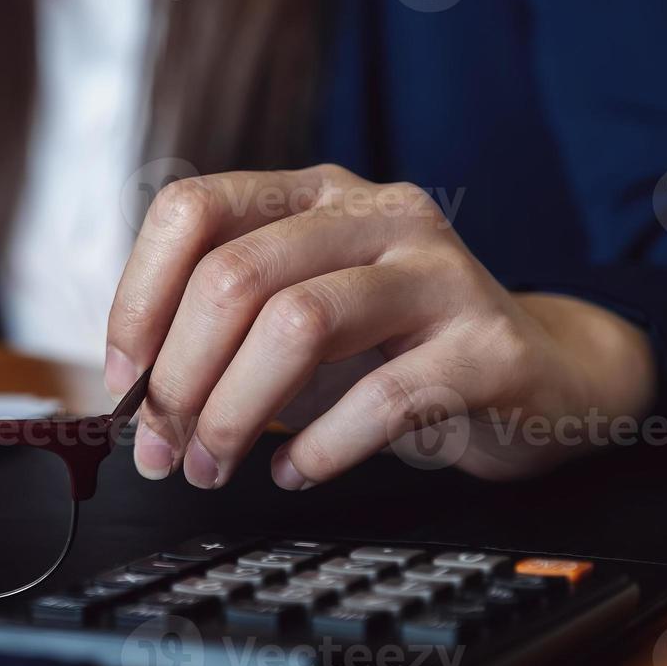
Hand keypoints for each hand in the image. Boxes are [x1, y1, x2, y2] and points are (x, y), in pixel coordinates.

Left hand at [104, 165, 656, 489]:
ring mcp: (437, 271)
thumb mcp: (300, 313)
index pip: (192, 208)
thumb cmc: (395, 348)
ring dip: (234, 412)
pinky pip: (383, 397)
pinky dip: (321, 447)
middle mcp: (373, 212)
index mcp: (311, 193)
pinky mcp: (487, 345)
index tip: (122, 378)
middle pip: (235, 275)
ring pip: (298, 324)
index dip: (139, 295)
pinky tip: (295, 472)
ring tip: (211, 467)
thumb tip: (131, 391)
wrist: (544, 375)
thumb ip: (222, 328)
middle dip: (179, 376)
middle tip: (162, 450)